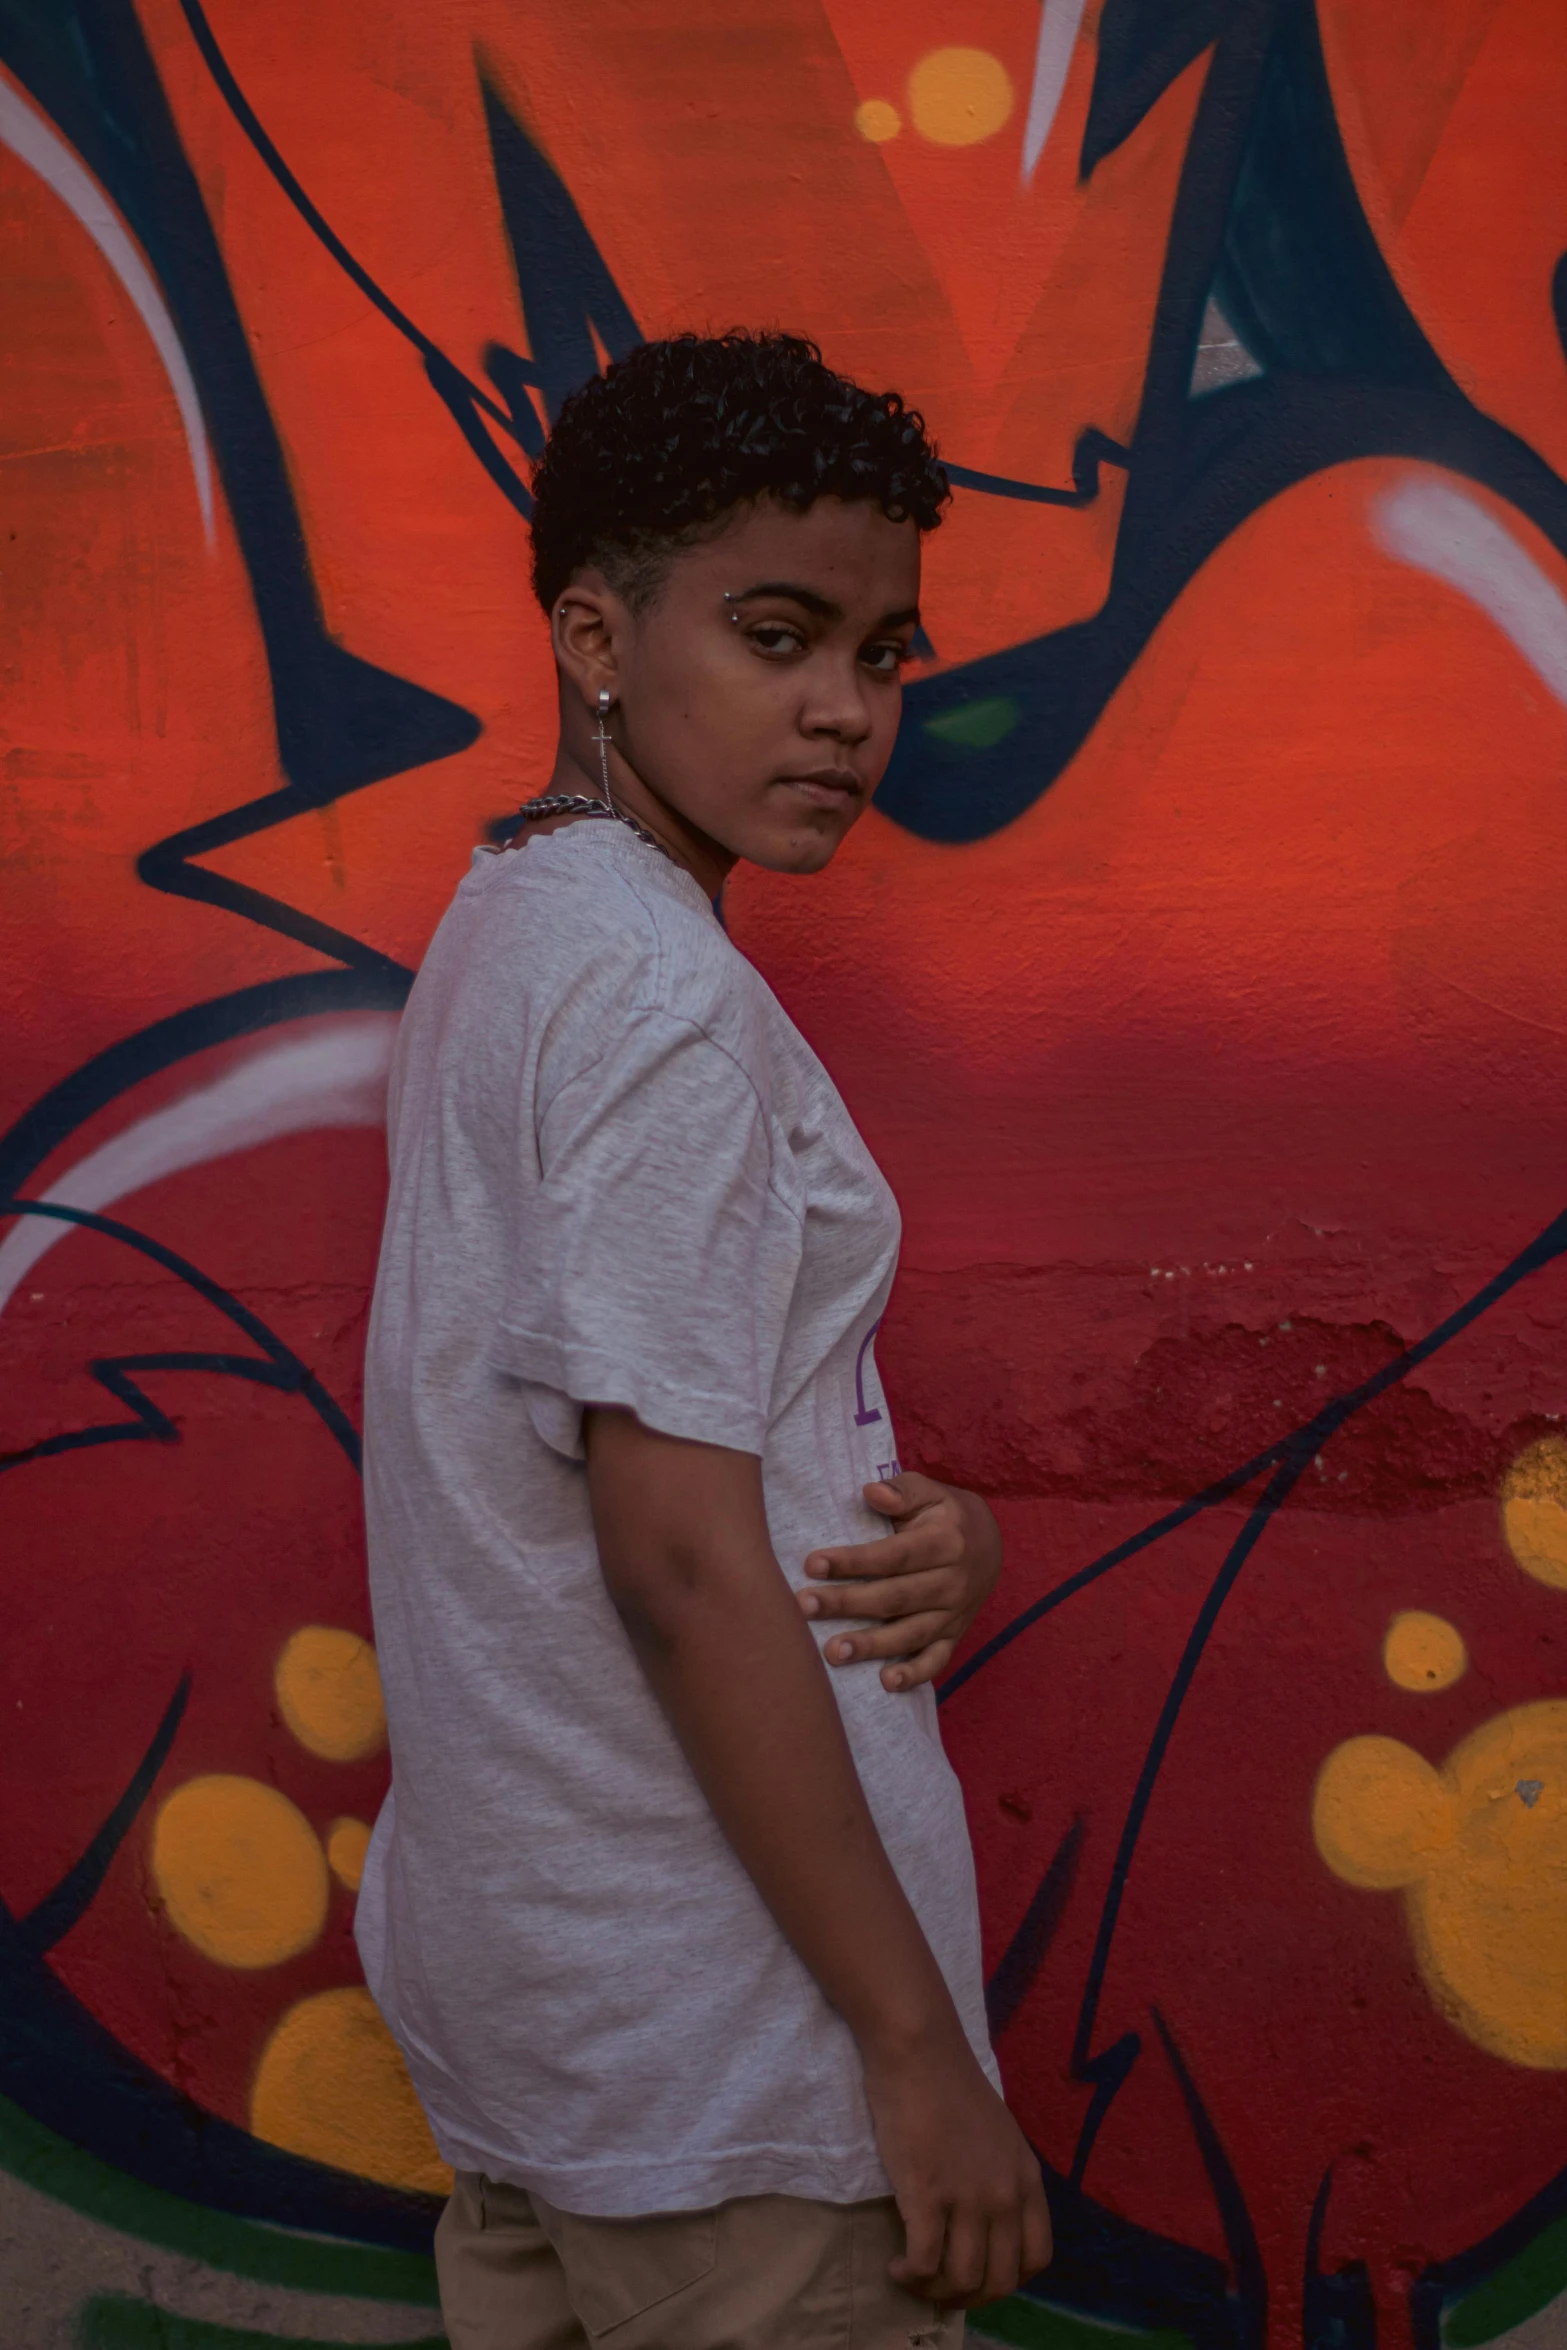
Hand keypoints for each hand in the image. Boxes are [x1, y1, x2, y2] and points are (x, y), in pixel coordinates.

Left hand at [796, 1473, 1002, 1690]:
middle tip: (804, 1607)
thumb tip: (872, 1491)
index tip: (812, 1564)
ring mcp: (955, 1614)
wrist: (990, 1544)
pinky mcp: (954, 1636)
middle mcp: (953, 1582)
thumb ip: (902, 1490)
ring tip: (832, 1652)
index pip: (894, 1555)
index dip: (853, 1561)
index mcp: (946, 1542)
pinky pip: (936, 1660)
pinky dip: (914, 1674)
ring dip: (871, 1645)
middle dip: (848, 1603)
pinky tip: (885, 1682)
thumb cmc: (944, 1514)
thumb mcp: (930, 1491)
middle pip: (896, 1597)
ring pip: (910, 1634)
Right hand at [862, 2026, 1051, 2307]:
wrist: (919, 2050)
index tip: (979, 2275)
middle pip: (1000, 2280)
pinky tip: (895, 2266)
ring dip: (935, 2292)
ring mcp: (968, 2197)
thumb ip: (1001, 2176)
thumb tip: (987, 2218)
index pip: (1037, 2257)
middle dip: (969, 2297)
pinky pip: (925, 2263)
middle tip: (941, 2288)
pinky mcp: (928, 2195)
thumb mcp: (999, 2134)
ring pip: (963, 2280)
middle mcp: (1005, 2195)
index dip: (1008, 2279)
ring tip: (913, 2277)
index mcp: (1027, 2178)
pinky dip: (910, 2276)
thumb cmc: (950, 2083)